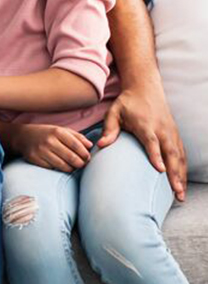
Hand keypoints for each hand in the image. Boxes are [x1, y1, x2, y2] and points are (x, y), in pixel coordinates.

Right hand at [12, 123, 93, 172]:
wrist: (24, 136)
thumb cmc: (46, 133)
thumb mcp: (61, 130)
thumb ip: (77, 137)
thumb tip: (90, 146)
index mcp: (57, 132)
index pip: (76, 145)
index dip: (84, 153)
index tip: (88, 157)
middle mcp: (49, 141)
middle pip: (71, 157)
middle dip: (80, 163)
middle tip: (82, 164)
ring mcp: (41, 151)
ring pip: (63, 166)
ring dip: (71, 168)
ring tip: (73, 166)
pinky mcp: (35, 159)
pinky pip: (52, 168)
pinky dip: (59, 169)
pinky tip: (61, 166)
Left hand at [97, 83, 186, 200]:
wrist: (146, 88)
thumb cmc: (127, 103)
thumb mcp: (114, 112)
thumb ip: (109, 128)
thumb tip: (101, 145)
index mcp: (146, 124)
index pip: (152, 142)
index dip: (156, 155)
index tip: (160, 170)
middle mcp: (162, 129)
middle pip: (171, 153)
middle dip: (174, 173)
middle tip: (176, 192)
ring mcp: (171, 132)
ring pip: (179, 156)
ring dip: (181, 175)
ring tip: (181, 194)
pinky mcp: (175, 135)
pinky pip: (181, 154)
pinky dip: (183, 169)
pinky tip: (182, 183)